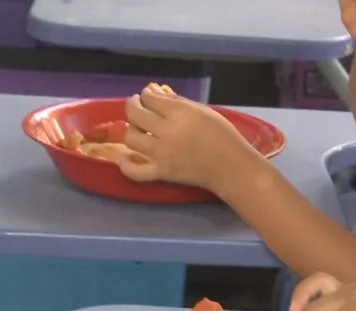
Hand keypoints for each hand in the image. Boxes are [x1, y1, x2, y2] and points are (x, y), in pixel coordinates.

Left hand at [117, 86, 260, 191]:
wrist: (232, 167)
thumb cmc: (223, 135)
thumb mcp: (203, 110)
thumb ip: (177, 101)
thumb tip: (154, 93)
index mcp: (179, 113)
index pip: (149, 98)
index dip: (146, 95)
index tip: (150, 97)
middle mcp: (167, 131)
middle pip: (135, 114)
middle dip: (133, 106)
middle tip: (138, 107)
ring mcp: (162, 154)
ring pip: (130, 137)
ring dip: (131, 130)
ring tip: (138, 128)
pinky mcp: (162, 173)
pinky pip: (135, 172)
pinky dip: (125, 165)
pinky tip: (123, 158)